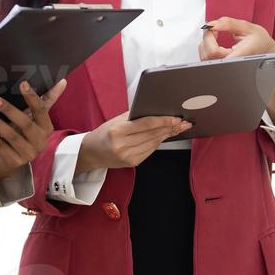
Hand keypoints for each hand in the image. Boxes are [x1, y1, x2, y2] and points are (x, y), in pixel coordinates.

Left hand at [0, 79, 67, 181]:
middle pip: (25, 124)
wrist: (13, 159)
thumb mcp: (35, 118)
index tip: (22, 83)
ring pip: (10, 135)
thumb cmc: (25, 132)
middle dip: (9, 110)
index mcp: (47, 128)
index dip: (32, 97)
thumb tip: (63, 81)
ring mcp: (28, 153)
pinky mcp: (14, 161)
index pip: (41, 110)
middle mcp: (40, 142)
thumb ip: (47, 100)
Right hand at [76, 112, 191, 170]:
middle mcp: (122, 146)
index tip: (176, 118)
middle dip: (170, 128)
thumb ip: (134, 116)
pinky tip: (165, 136)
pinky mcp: (132, 163)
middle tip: (183, 123)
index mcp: (117, 131)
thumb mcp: (115, 120)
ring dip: (167, 135)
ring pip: (154, 143)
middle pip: (153, 134)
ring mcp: (128, 156)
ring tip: (178, 128)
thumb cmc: (104, 133)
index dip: (163, 121)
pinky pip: (150, 150)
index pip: (146, 124)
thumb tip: (156, 111)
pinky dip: (158, 142)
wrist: (91, 152)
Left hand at [199, 16, 274, 125]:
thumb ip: (229, 24)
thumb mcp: (249, 28)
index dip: (209, 37)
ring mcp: (223, 68)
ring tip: (217, 34)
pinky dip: (206, 46)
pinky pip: (204, 57)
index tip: (214, 28)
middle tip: (215, 28)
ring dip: (206, 41)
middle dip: (207, 37)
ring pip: (203, 56)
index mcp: (239, 57)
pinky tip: (216, 41)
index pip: (214, 52)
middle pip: (207, 54)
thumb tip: (213, 24)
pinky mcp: (217, 67)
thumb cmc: (260, 42)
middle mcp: (230, 66)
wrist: (266, 54)